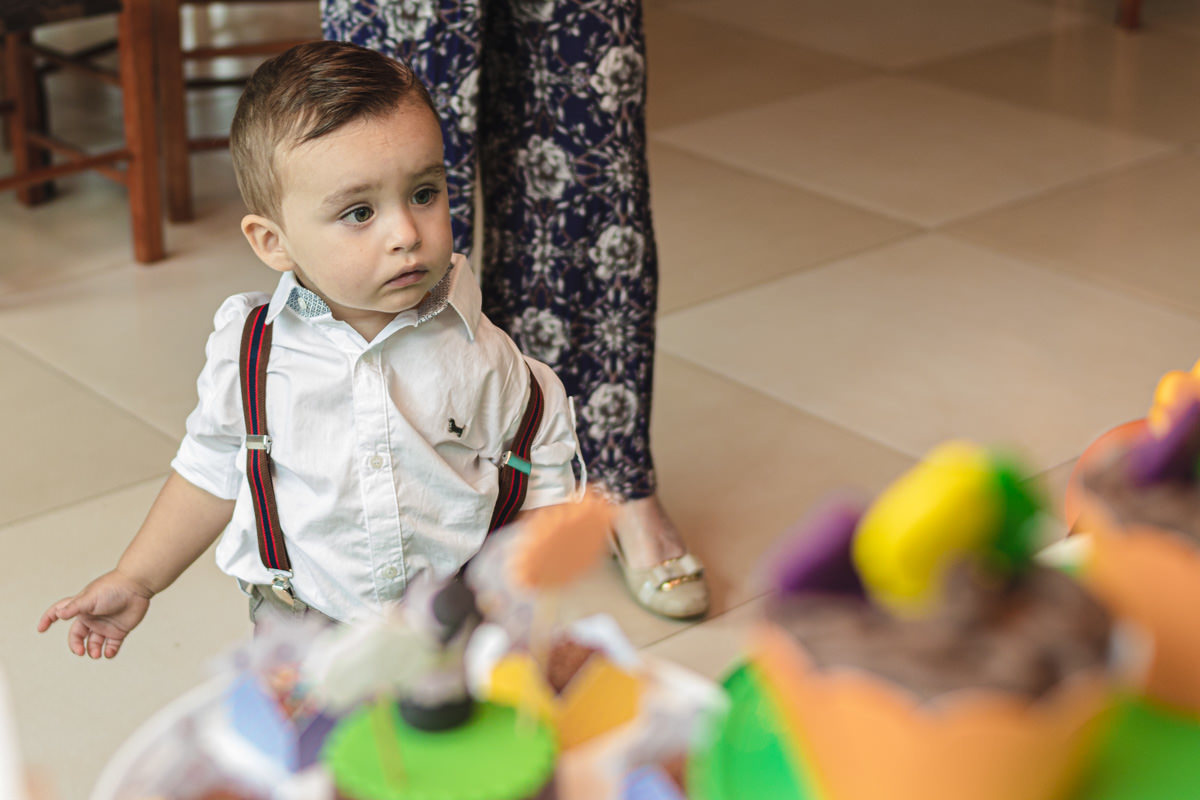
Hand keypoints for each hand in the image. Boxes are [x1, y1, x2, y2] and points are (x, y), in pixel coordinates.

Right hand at [36, 571, 152, 658]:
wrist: (137, 586)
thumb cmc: (112, 589)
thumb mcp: (90, 598)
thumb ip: (74, 607)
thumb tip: (59, 615)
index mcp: (81, 608)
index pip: (59, 612)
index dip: (48, 619)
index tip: (41, 629)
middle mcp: (91, 618)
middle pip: (77, 636)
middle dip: (77, 646)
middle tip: (81, 652)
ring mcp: (105, 625)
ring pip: (94, 643)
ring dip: (93, 651)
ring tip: (96, 653)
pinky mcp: (120, 630)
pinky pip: (112, 646)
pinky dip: (109, 652)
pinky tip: (108, 653)